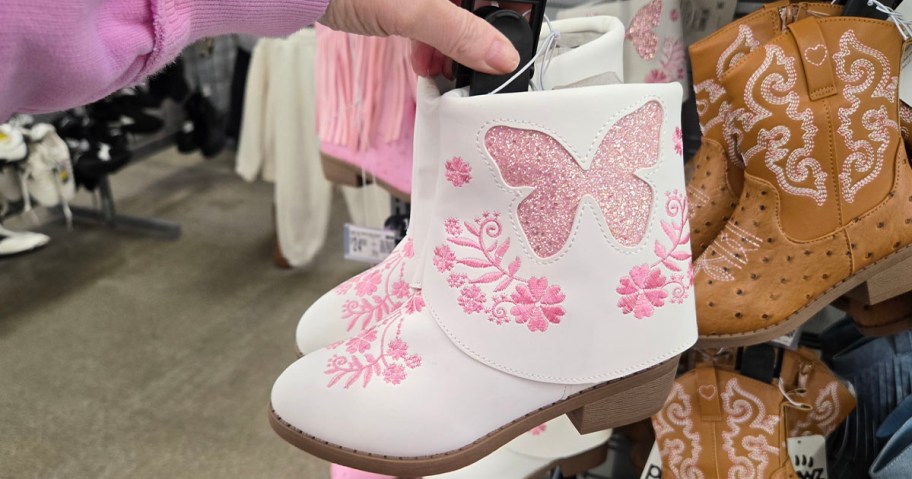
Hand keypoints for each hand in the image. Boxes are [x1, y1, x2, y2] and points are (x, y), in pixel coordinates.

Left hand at [319, 0, 524, 76]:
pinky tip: (423, 61)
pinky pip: (430, 18)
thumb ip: (461, 33)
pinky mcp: (401, 0)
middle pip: (477, 5)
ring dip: (452, 45)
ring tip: (443, 68)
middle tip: (474, 63)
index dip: (512, 13)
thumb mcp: (415, 10)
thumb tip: (502, 57)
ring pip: (453, 14)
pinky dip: (430, 41)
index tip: (514, 41)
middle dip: (477, 36)